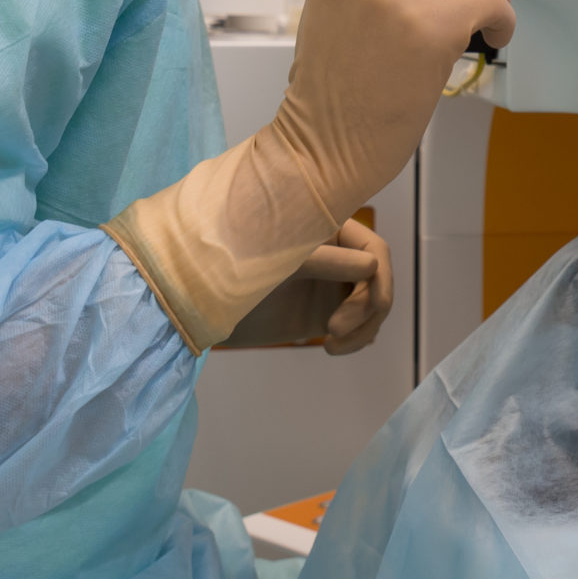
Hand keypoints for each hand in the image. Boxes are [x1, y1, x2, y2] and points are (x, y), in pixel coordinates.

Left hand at [215, 218, 393, 352]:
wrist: (198, 306)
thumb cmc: (229, 269)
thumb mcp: (277, 262)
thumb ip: (324, 261)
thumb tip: (373, 265)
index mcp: (327, 230)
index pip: (373, 248)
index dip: (379, 278)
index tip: (366, 307)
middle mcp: (336, 255)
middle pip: (379, 280)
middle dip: (366, 309)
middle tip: (332, 331)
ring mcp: (332, 285)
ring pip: (374, 306)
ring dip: (364, 329)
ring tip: (333, 347)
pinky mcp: (324, 314)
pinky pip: (361, 326)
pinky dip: (358, 339)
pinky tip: (336, 348)